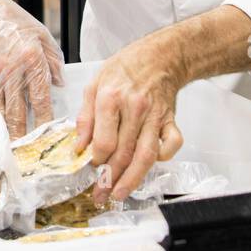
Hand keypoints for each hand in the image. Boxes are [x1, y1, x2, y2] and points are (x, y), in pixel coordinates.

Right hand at [0, 0, 63, 137]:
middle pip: (19, 112)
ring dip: (8, 132)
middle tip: (30, 152)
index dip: (45, 120)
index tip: (50, 134)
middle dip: (25, 135)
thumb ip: (53, 59)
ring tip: (15, 149)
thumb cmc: (8, 19)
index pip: (41, 98)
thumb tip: (60, 84)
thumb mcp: (39, 33)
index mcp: (31, 58)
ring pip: (0, 113)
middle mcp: (11, 70)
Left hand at [75, 32, 185, 201]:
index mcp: (111, 98)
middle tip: (100, 194)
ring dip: (132, 179)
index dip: (95, 160)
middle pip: (123, 153)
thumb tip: (78, 146)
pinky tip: (150, 165)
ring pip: (146, 155)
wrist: (159, 56)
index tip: (90, 168)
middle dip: (109, 179)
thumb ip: (85, 117)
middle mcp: (135, 108)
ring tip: (119, 194)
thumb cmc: (125, 69)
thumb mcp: (94, 84)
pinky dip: (163, 158)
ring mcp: (155, 116)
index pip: (104, 141)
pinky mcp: (170, 120)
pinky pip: (172, 144)